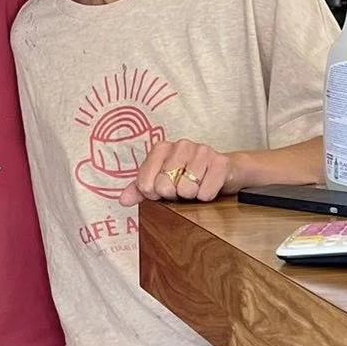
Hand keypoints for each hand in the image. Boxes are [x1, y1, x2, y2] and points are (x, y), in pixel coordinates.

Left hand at [121, 138, 235, 205]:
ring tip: (196, 186)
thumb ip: (140, 189)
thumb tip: (123, 199)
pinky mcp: (220, 162)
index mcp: (161, 148)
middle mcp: (180, 145)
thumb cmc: (187, 177)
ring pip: (186, 189)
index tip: (163, 190)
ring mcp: (201, 151)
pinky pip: (206, 192)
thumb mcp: (161, 181)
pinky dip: (206, 196)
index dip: (154, 194)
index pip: (145, 183)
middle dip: (173, 195)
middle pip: (164, 186)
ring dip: (192, 195)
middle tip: (181, 188)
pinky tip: (209, 187)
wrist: (223, 172)